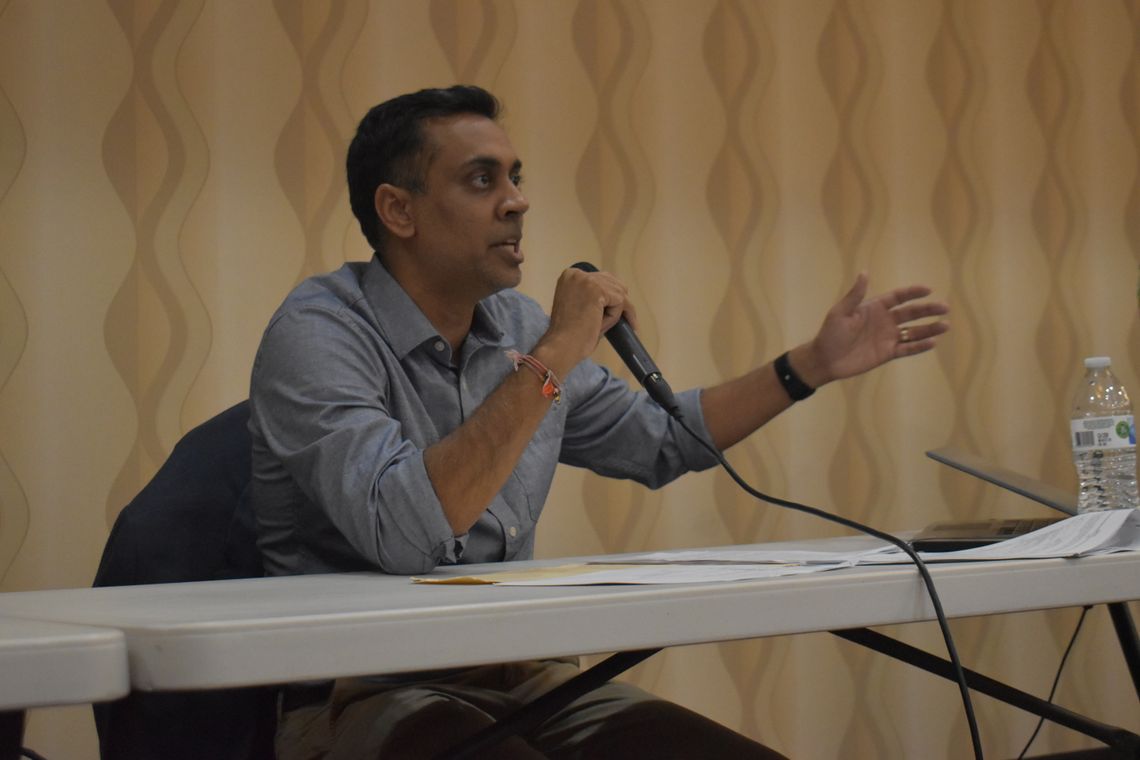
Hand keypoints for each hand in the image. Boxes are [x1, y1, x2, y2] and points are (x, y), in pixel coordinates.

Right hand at [537, 267, 636, 372]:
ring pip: (618, 294)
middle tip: (626, 321)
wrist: (561, 346)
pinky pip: (620, 302)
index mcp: (570, 276)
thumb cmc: (568, 334)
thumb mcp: (580, 307)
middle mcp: (577, 274)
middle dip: (619, 302)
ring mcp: (587, 280)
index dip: (611, 296)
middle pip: (613, 283)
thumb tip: (618, 298)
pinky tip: (603, 326)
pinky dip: (616, 316)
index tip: (616, 311)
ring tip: (603, 326)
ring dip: (617, 312)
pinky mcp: (597, 290)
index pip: (601, 280)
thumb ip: (594, 298)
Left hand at [803, 272, 948, 385]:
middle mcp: (885, 321)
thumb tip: (864, 272)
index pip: (898, 297)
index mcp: (874, 308)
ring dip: (929, 328)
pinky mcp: (888, 353)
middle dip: (928, 310)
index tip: (928, 290)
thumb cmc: (830, 334)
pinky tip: (933, 342)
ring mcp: (888, 337)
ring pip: (914, 331)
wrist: (825, 360)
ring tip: (945, 325)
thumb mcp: (840, 312)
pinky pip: (907, 348)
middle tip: (945, 307)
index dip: (913, 293)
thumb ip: (855, 295)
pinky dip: (920, 346)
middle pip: (911, 313)